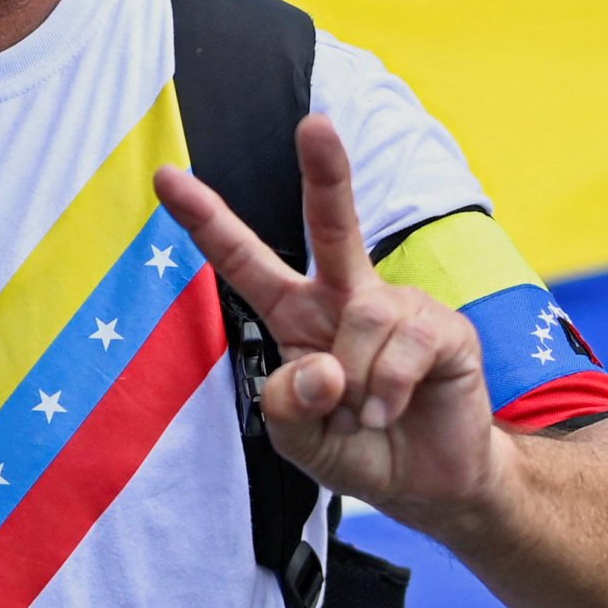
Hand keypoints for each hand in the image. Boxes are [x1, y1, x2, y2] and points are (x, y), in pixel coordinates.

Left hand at [156, 115, 499, 526]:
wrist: (428, 482)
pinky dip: (387, 393)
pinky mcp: (442, 327)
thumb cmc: (355, 448)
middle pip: (331, 225)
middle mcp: (345, 298)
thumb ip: (288, 407)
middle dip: (325, 173)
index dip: (206, 220)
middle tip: (315, 125)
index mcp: (295, 314)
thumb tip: (322, 367)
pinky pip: (402, 348)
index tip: (165, 177)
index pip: (244, 261)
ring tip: (366, 414)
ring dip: (356, 387)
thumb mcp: (299, 440)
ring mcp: (397, 306)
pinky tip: (393, 411)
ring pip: (362, 321)